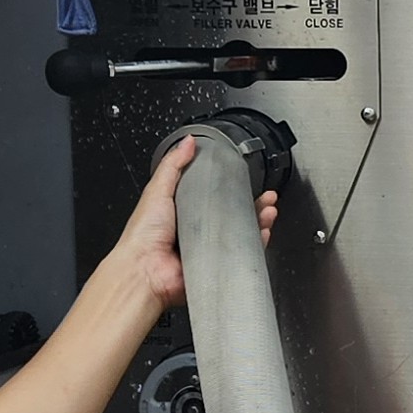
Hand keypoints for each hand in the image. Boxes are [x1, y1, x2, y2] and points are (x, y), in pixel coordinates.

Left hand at [111, 136, 281, 309]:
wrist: (144, 270)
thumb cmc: (143, 235)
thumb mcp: (158, 189)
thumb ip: (173, 164)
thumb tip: (188, 142)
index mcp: (182, 212)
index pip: (213, 196)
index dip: (231, 187)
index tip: (245, 179)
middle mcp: (196, 231)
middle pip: (232, 215)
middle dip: (253, 206)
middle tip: (265, 197)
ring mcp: (207, 249)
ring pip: (240, 235)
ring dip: (258, 223)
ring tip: (268, 211)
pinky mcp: (214, 266)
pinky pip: (239, 255)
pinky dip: (254, 246)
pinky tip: (261, 234)